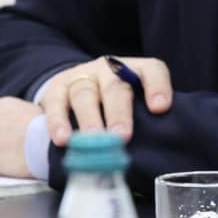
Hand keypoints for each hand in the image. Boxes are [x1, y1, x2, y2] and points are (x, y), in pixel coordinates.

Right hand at [40, 56, 172, 145]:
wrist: (77, 87)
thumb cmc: (117, 102)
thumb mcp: (135, 102)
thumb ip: (148, 117)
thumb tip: (160, 147)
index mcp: (135, 70)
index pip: (152, 70)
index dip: (157, 87)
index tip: (160, 108)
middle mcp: (109, 69)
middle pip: (115, 87)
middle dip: (119, 112)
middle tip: (122, 136)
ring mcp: (82, 76)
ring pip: (85, 94)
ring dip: (89, 119)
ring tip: (93, 141)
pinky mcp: (57, 88)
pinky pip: (57, 104)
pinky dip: (58, 122)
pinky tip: (63, 140)